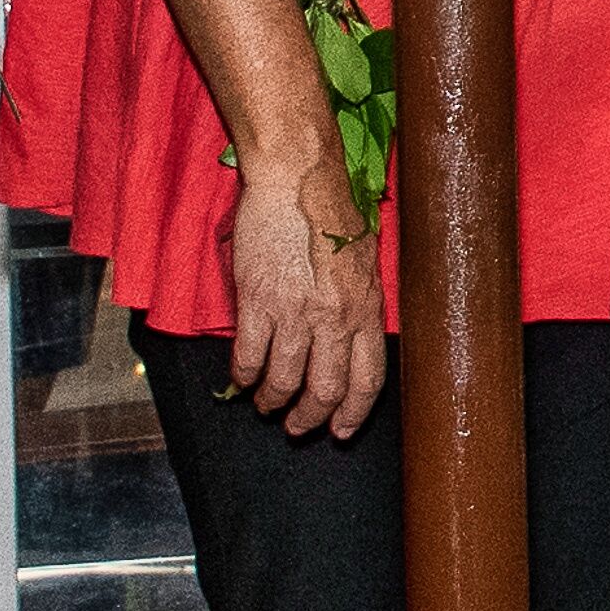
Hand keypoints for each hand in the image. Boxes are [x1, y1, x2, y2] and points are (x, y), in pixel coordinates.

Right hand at [223, 153, 386, 436]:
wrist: (298, 179)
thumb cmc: (332, 212)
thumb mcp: (365, 263)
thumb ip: (360, 304)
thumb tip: (354, 340)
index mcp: (367, 309)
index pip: (367, 380)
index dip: (353, 413)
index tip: (340, 431)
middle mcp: (335, 318)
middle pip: (325, 390)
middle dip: (310, 419)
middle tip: (297, 427)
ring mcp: (296, 312)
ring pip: (285, 380)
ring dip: (273, 402)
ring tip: (266, 407)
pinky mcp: (258, 300)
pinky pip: (249, 355)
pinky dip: (243, 376)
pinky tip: (242, 380)